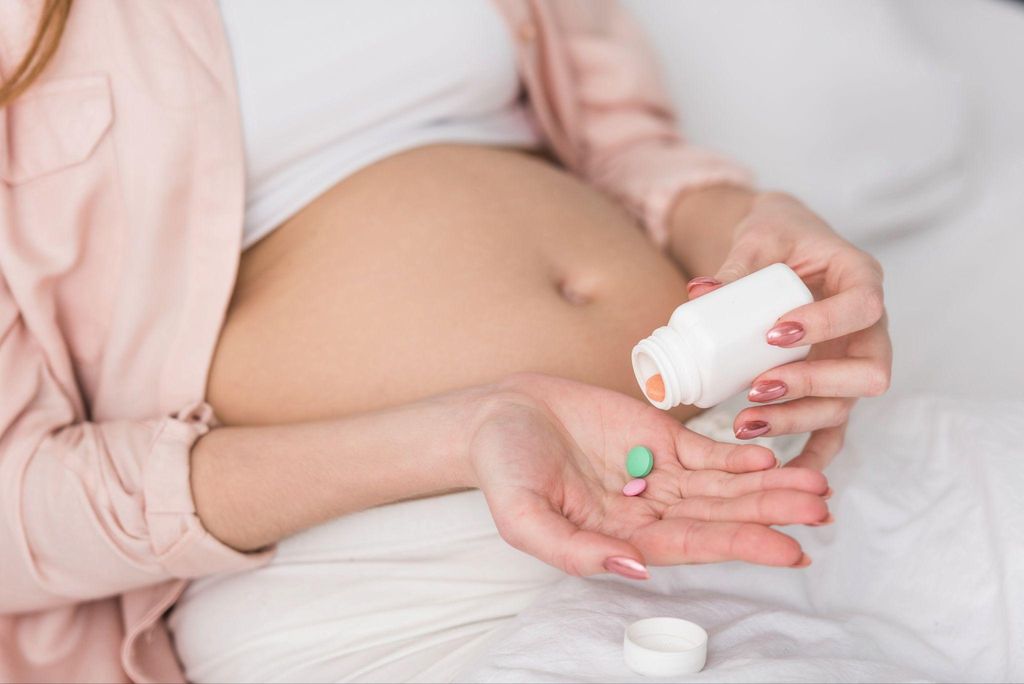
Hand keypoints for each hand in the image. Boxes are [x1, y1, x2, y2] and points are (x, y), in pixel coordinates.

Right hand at [464, 373, 829, 579]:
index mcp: (622, 538)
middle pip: (721, 515)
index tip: (790, 551)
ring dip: (768, 485)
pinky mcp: (659, 435)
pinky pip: (706, 448)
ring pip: (724, 483)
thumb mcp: (524, 520)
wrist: (500, 413)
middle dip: (770, 513)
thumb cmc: (504, 470)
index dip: (741, 547)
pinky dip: (737, 452)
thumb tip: (636, 571)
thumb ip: (575, 553)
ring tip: (815, 485)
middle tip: (819, 510)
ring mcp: (658, 471)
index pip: (693, 546)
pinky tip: (767, 455)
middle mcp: (650, 509)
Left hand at [687, 192, 891, 469]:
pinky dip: (813, 452)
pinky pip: (833, 428)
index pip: (863, 306)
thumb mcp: (758, 237)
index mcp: (861, 279)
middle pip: (867, 370)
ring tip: (744, 422)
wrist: (785, 243)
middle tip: (758, 386)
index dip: (825, 324)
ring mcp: (853, 361)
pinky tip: (785, 473)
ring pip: (846, 405)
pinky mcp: (832, 386)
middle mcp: (869, 327)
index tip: (775, 332)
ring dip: (799, 419)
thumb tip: (699, 295)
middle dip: (812, 383)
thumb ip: (735, 265)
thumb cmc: (777, 235)